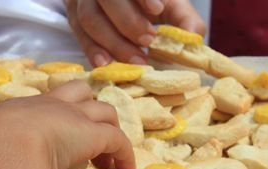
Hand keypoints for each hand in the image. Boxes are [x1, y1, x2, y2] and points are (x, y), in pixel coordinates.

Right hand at [0, 80, 134, 168]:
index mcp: (15, 113)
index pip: (39, 108)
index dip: (50, 122)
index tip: (54, 144)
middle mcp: (45, 107)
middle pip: (77, 92)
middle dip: (86, 109)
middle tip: (89, 138)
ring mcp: (71, 117)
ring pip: (103, 111)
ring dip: (109, 132)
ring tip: (109, 159)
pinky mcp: (91, 134)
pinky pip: (117, 139)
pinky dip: (124, 153)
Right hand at [65, 0, 205, 65]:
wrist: (127, 12)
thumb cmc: (154, 9)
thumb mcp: (174, 10)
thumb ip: (186, 22)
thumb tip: (192, 40)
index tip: (158, 10)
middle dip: (128, 23)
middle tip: (147, 43)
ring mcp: (84, 0)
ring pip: (89, 18)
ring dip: (113, 42)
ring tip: (134, 59)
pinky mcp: (75, 18)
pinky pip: (78, 34)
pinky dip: (92, 50)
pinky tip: (106, 64)